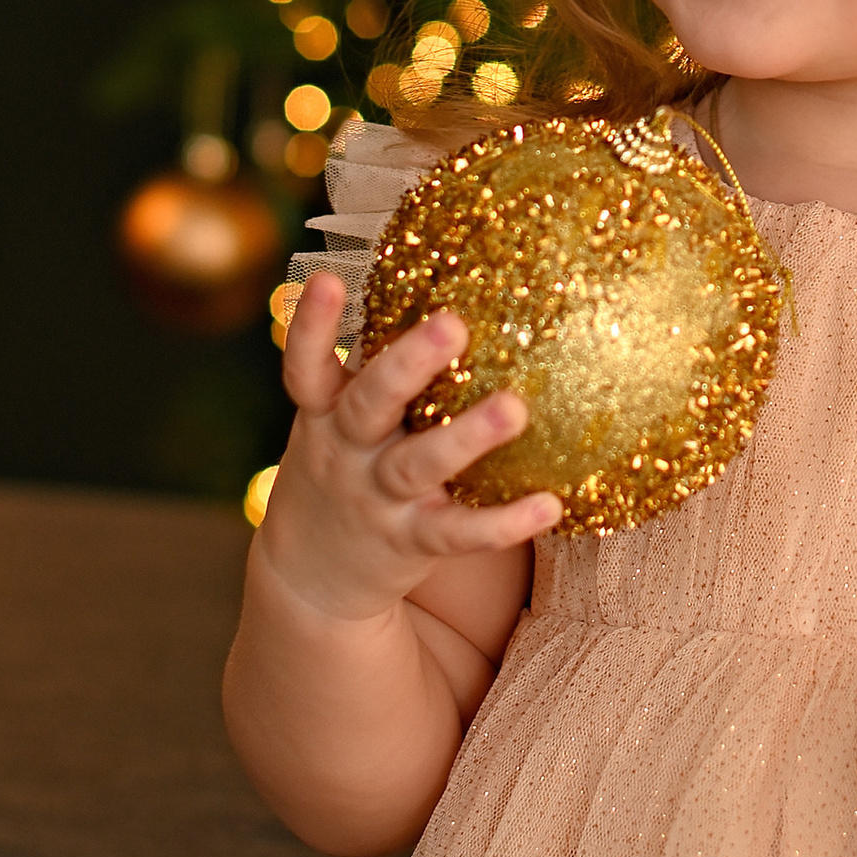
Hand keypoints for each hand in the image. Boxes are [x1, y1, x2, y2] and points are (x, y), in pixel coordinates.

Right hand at [251, 272, 561, 630]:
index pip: (307, 367)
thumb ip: (370, 370)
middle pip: (371, 403)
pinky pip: (457, 532)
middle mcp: (346, 451)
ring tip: (514, 408)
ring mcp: (376, 498)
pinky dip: (502, 522)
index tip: (327, 279)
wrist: (308, 577)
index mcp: (325, 414)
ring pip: (418, 464)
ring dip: (466, 437)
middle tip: (453, 323)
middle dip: (408, 364)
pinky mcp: (410, 541)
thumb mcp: (332, 421)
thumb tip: (435, 289)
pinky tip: (549, 504)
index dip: (312, 325)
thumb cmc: (341, 471)